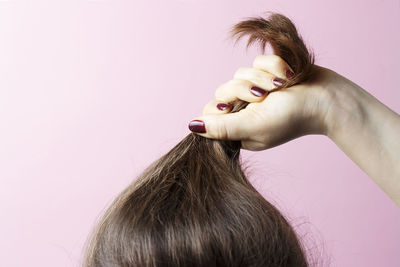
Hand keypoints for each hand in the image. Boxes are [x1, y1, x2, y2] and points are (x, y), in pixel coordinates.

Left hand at [189, 54, 335, 150]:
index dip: (218, 106)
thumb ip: (221, 128)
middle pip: (224, 89)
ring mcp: (257, 92)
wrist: (326, 99)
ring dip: (262, 78)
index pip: (211, 112)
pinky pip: (256, 61)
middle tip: (262, 98)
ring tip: (280, 88)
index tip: (229, 107)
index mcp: (239, 129)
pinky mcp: (268, 75)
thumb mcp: (253, 126)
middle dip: (244, 89)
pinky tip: (287, 77)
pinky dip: (273, 67)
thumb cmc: (291, 118)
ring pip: (240, 73)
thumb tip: (191, 126)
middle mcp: (245, 111)